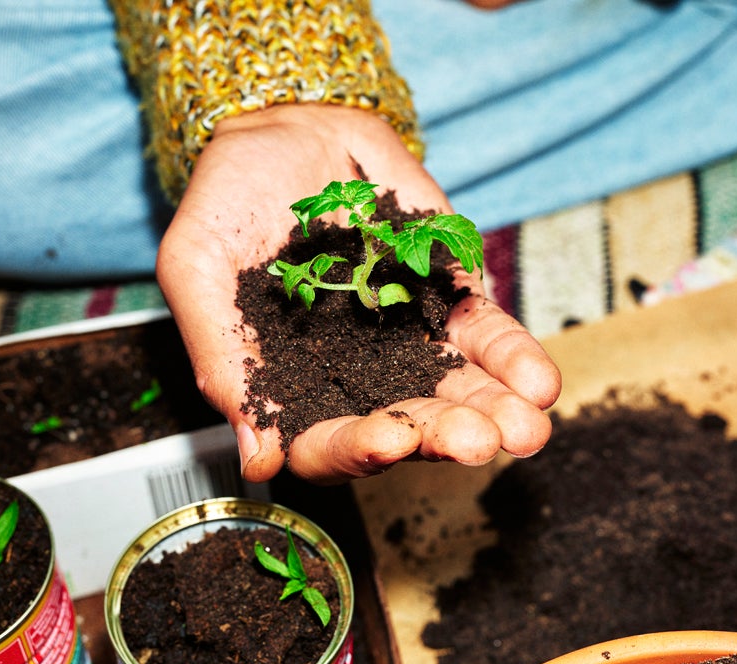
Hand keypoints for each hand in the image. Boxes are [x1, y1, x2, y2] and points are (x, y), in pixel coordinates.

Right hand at [156, 104, 560, 483]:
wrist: (282, 130)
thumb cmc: (227, 202)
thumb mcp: (198, 270)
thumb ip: (222, 358)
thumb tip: (258, 460)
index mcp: (292, 389)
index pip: (326, 444)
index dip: (356, 450)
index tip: (387, 440)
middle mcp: (356, 378)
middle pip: (406, 429)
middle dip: (444, 437)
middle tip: (477, 440)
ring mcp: (410, 342)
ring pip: (458, 392)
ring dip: (494, 413)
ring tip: (524, 426)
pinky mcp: (450, 298)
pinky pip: (488, 337)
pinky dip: (514, 359)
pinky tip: (538, 383)